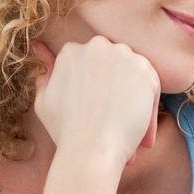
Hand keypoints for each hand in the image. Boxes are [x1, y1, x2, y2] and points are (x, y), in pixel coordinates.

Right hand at [31, 37, 158, 169]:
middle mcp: (97, 46)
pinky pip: (152, 88)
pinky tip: (142, 138)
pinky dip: (150, 112)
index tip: (102, 112)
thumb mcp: (44, 100)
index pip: (93, 65)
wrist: (91, 147)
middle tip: (118, 120)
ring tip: (130, 132)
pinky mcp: (145, 69)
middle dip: (118, 92)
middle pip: (115, 66)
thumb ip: (46, 76)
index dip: (100, 91)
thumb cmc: (65, 130)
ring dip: (135, 101)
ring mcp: (122, 55)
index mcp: (71, 51)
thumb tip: (41, 49)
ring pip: (135, 76)